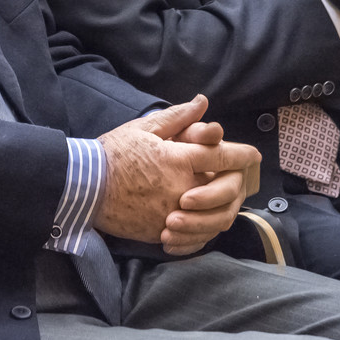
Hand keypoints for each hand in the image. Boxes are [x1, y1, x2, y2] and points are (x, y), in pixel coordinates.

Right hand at [96, 95, 256, 253]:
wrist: (85, 187)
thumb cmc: (114, 153)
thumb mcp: (144, 128)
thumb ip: (177, 117)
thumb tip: (202, 102)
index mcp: (179, 159)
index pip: (223, 157)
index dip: (242, 155)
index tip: (253, 154)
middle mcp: (182, 188)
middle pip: (227, 190)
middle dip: (238, 183)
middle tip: (241, 179)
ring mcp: (173, 213)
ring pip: (215, 218)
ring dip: (224, 209)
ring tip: (224, 203)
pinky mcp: (162, 232)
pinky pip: (195, 237)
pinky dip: (203, 231)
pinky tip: (202, 224)